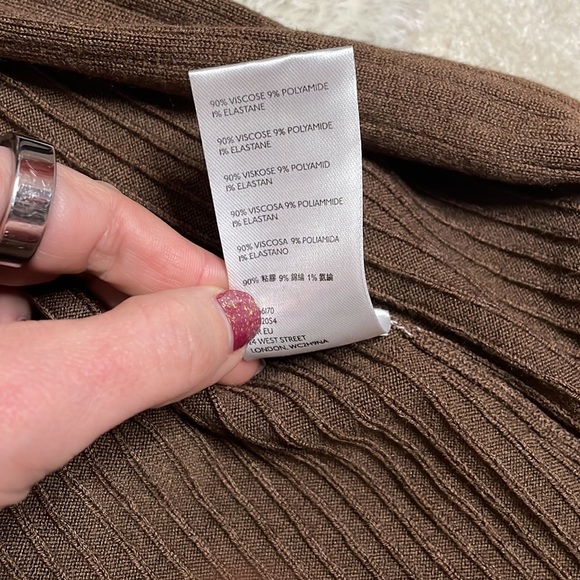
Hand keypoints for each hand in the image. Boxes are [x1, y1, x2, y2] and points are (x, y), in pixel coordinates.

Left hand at [0, 146, 261, 507]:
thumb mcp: (33, 401)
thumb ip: (144, 351)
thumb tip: (235, 322)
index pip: (90, 210)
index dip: (176, 259)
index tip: (239, 304)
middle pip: (75, 243)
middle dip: (158, 297)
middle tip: (224, 340)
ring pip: (55, 281)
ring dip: (126, 325)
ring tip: (188, 356)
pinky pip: (30, 314)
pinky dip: (82, 344)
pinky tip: (119, 366)